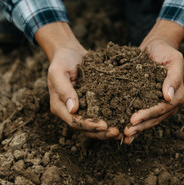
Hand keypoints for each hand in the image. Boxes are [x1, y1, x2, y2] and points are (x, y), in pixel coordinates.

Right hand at [36, 22, 120, 139]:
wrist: (70, 52)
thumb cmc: (62, 60)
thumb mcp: (58, 72)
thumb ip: (64, 89)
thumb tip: (73, 109)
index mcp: (60, 107)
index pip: (74, 122)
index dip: (89, 126)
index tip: (104, 126)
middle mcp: (71, 111)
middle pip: (86, 129)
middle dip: (102, 132)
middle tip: (118, 132)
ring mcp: (82, 108)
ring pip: (95, 125)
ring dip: (108, 130)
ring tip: (123, 131)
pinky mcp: (92, 103)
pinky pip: (102, 113)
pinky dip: (112, 118)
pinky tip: (125, 120)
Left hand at [123, 20, 183, 143]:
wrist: (155, 46)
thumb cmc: (165, 50)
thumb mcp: (173, 59)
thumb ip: (173, 77)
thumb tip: (169, 97)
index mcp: (178, 94)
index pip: (163, 108)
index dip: (148, 114)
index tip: (133, 118)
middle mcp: (170, 103)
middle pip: (156, 118)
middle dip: (141, 126)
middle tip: (126, 131)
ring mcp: (160, 105)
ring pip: (150, 121)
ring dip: (138, 129)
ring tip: (125, 136)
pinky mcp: (150, 103)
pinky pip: (144, 117)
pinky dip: (136, 126)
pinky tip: (125, 135)